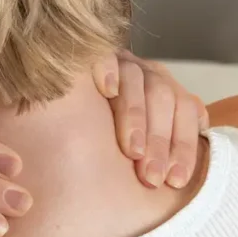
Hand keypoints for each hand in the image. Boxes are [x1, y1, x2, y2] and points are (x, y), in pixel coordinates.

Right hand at [94, 51, 208, 188]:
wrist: (51, 123)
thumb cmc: (104, 148)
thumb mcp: (139, 154)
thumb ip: (165, 152)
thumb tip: (186, 164)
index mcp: (165, 92)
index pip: (186, 111)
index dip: (184, 146)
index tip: (176, 180)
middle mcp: (145, 74)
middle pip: (162, 97)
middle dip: (160, 140)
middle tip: (152, 177)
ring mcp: (117, 62)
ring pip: (136, 80)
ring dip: (136, 116)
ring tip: (133, 152)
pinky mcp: (87, 57)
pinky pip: (103, 56)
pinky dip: (108, 70)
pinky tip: (107, 90)